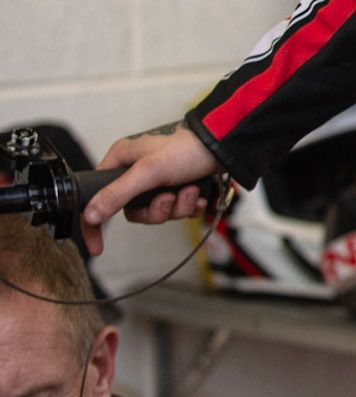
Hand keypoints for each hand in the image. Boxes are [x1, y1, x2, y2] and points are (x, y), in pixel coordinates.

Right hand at [82, 124, 221, 256]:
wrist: (224, 149)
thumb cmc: (185, 150)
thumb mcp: (147, 172)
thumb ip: (118, 194)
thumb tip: (90, 215)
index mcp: (121, 160)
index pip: (97, 196)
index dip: (94, 222)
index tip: (97, 247)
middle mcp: (137, 172)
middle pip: (134, 211)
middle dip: (156, 211)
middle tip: (169, 198)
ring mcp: (158, 183)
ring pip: (157, 213)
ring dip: (177, 207)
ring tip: (189, 190)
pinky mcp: (178, 190)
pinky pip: (176, 212)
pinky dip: (189, 206)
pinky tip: (197, 194)